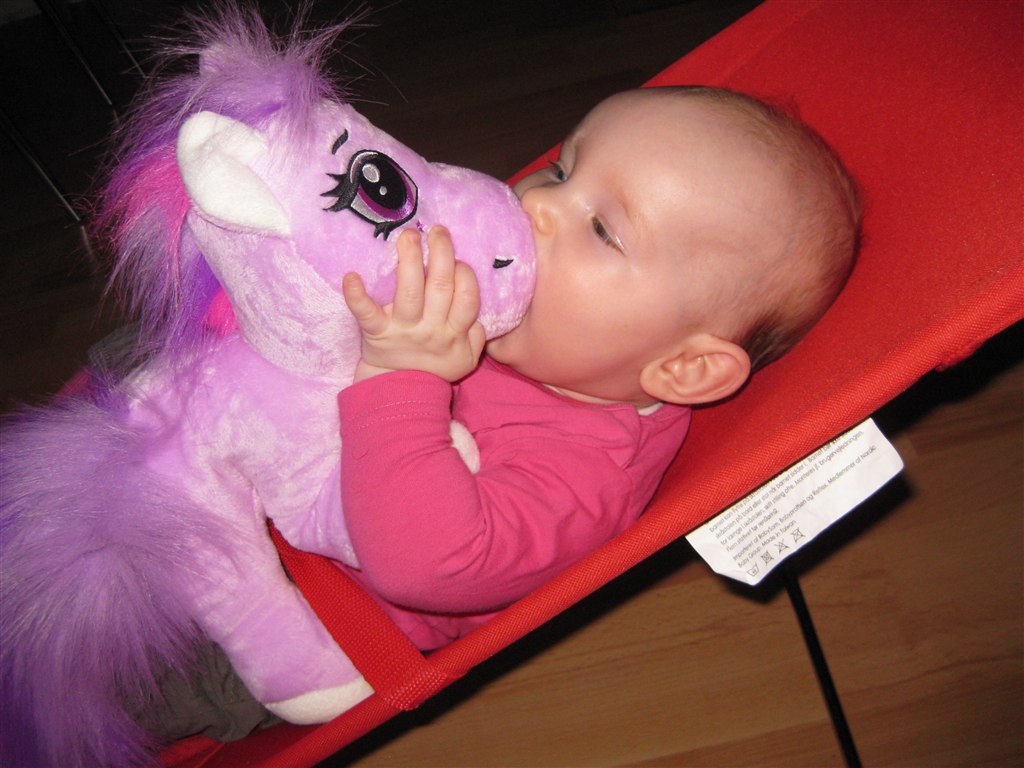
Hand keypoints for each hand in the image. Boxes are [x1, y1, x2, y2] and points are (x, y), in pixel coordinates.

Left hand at [342, 226, 485, 381]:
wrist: (401, 392)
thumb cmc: (435, 365)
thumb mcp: (467, 356)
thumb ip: (477, 333)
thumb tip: (479, 310)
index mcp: (454, 331)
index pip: (467, 297)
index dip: (464, 274)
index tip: (457, 259)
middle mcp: (431, 328)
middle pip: (441, 286)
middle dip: (441, 253)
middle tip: (438, 230)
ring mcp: (403, 329)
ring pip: (409, 291)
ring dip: (409, 260)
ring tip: (408, 235)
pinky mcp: (376, 332)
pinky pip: (366, 313)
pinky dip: (356, 296)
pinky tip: (351, 277)